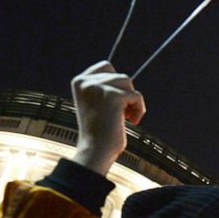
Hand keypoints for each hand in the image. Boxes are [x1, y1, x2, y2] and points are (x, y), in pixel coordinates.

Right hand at [70, 61, 144, 175]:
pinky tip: (133, 122)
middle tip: (122, 113)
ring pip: (128, 82)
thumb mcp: (98, 104)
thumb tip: (124, 78)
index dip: (116, 83)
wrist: (95, 151)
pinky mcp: (112, 96)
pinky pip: (136, 96)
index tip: (117, 103)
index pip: (106, 66)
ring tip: (127, 117)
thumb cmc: (99, 131)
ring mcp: (98, 87)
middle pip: (120, 75)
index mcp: (79, 81)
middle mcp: (85, 81)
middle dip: (126, 94)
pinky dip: (139, 109)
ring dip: (132, 101)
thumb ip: (105, 88)